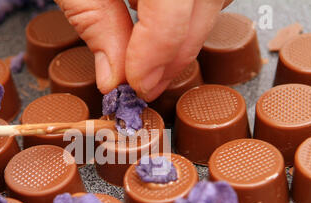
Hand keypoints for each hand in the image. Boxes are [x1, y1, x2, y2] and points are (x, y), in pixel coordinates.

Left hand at [55, 0, 232, 100]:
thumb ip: (96, 25)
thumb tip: (115, 79)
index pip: (171, 10)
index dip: (156, 55)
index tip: (136, 86)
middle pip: (203, 8)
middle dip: (174, 56)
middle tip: (146, 86)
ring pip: (213, 1)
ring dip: (184, 38)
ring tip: (150, 60)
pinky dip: (186, 15)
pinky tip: (157, 24)